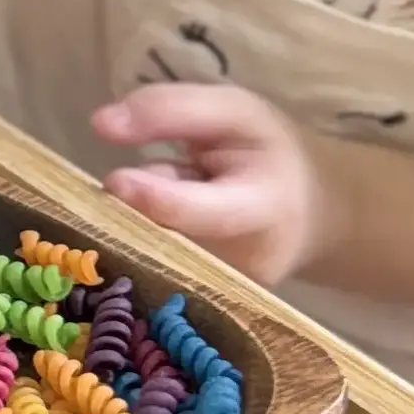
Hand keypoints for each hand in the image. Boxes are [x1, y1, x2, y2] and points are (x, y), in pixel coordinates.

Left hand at [90, 84, 326, 286]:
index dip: (160, 199)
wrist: (311, 214)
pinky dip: (144, 237)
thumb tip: (102, 124)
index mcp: (265, 208)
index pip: (210, 211)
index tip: (116, 180)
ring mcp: (220, 291)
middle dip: (132, 209)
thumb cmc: (271, 156)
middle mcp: (243, 264)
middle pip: (165, 238)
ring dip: (138, 218)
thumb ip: (172, 112)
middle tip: (123, 182)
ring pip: (149, 251)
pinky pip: (151, 266)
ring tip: (173, 202)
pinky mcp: (200, 302)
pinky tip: (166, 223)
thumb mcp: (236, 114)